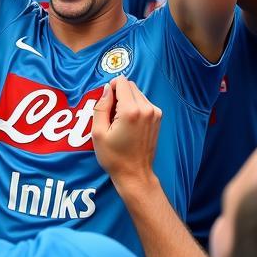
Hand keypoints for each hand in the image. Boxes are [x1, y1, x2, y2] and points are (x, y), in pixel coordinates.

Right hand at [92, 76, 162, 190]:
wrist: (135, 174)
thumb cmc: (114, 157)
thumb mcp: (98, 133)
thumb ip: (101, 107)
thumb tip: (106, 89)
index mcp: (131, 111)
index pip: (121, 82)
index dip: (110, 89)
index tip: (106, 104)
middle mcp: (146, 108)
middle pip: (130, 86)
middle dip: (118, 94)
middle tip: (111, 115)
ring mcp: (155, 113)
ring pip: (137, 93)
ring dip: (126, 100)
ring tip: (120, 121)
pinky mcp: (158, 117)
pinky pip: (143, 102)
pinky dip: (134, 106)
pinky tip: (129, 124)